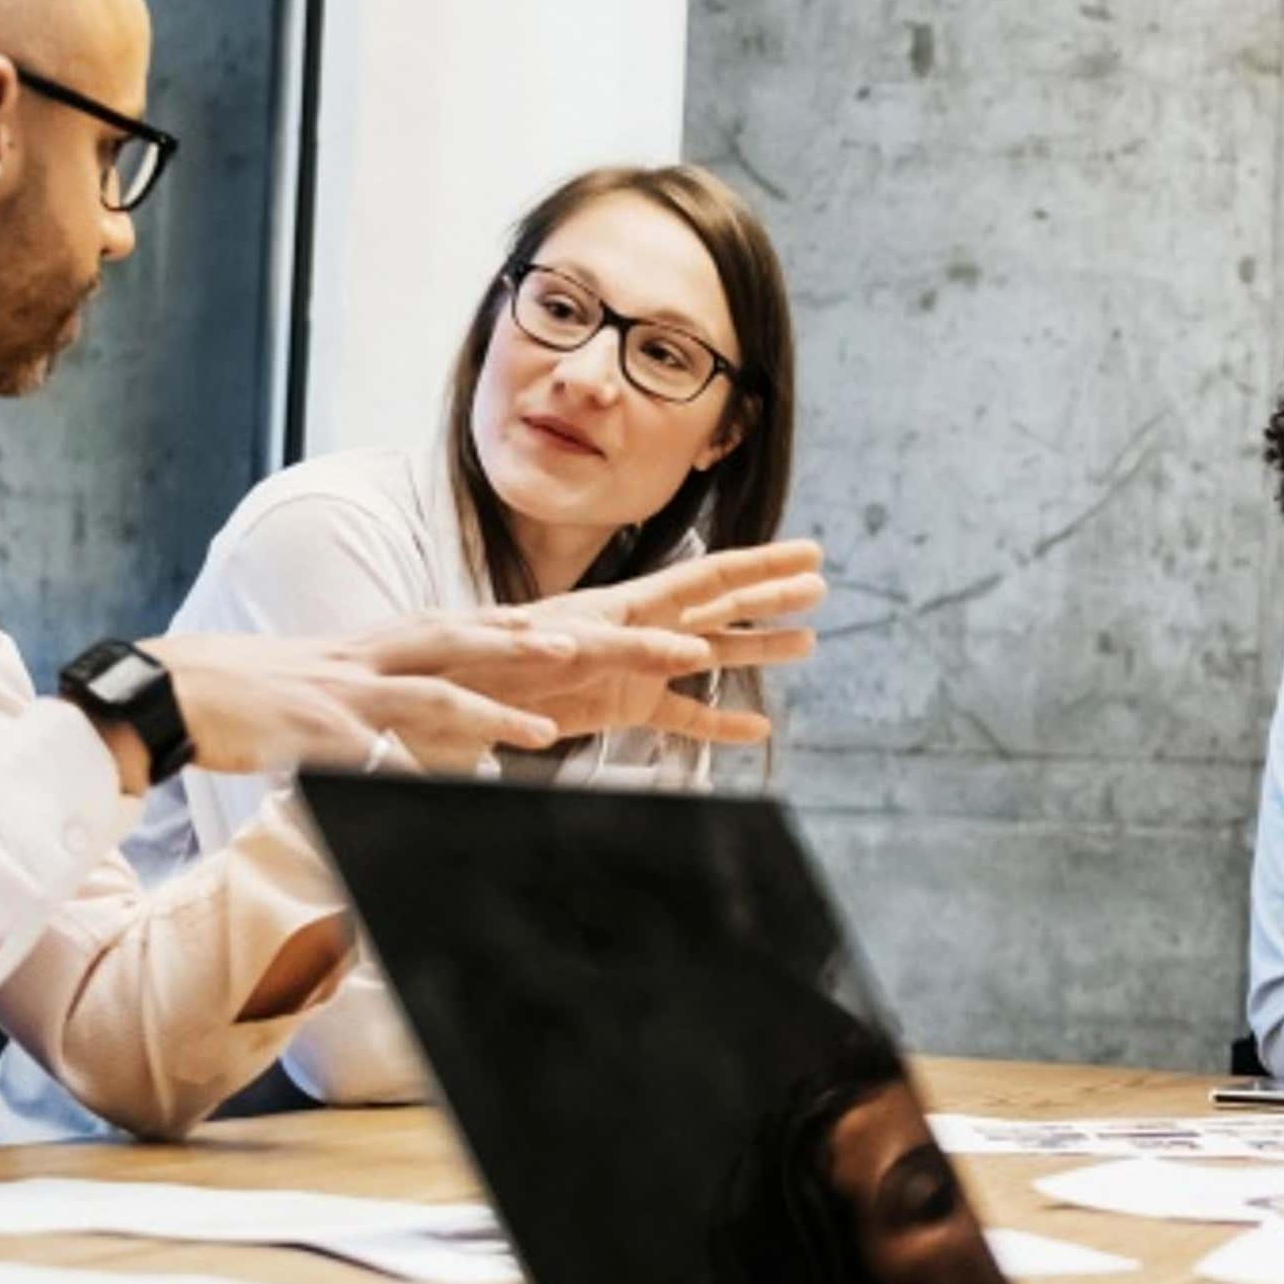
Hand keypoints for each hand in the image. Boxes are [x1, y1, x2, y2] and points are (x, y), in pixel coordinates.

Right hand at [145, 608, 712, 775]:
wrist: (184, 693)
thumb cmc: (286, 704)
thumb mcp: (381, 705)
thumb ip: (439, 721)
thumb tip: (489, 748)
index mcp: (429, 644)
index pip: (534, 631)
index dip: (611, 631)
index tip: (684, 633)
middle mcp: (409, 649)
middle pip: (525, 636)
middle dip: (607, 640)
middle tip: (687, 644)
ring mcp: (368, 681)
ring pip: (459, 674)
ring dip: (519, 684)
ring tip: (580, 693)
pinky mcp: (326, 720)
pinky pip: (387, 732)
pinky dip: (430, 741)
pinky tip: (462, 757)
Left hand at [530, 538, 825, 732]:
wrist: (462, 692)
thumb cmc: (507, 658)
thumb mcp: (573, 648)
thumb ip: (635, 651)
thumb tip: (698, 653)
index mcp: (635, 603)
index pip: (713, 576)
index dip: (764, 564)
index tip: (811, 554)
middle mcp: (646, 629)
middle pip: (723, 606)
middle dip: (771, 594)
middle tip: (821, 585)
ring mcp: (641, 669)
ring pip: (714, 654)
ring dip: (758, 648)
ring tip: (808, 642)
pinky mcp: (626, 708)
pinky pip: (683, 716)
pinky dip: (719, 723)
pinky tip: (756, 729)